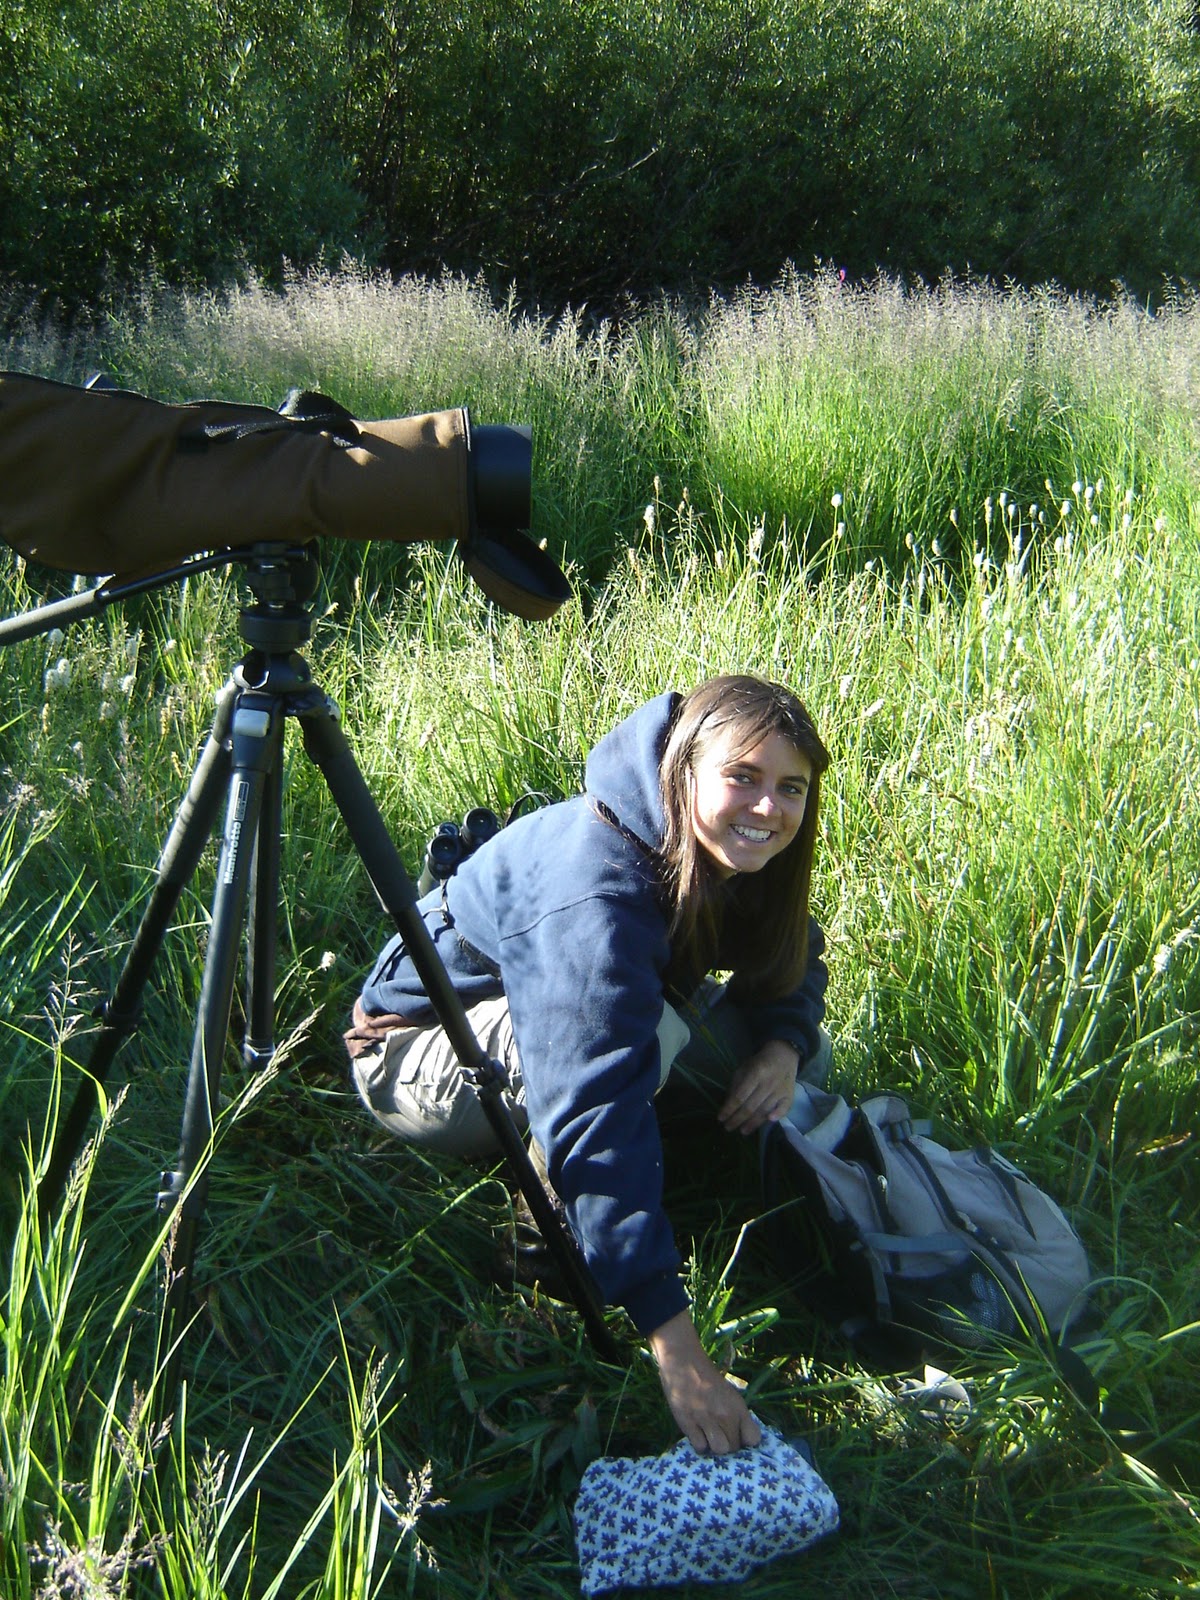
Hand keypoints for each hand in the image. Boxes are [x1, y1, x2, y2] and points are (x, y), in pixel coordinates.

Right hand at [648, 1310, 761, 1454]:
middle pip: (735, 1448)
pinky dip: (699, 1444)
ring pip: (720, 1450)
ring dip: (714, 1447)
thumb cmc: (707, 1379)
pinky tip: (697, 1434)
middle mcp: (725, 1415)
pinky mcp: (688, 1423)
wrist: (684, 1362)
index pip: (753, 1438)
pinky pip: (700, 1447)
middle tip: (720, 1436)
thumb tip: (742, 1439)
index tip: (740, 1439)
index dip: (747, 1442)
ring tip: (709, 1437)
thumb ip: (736, 1415)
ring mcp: (707, 1420)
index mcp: (738, 1407)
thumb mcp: (729, 1394)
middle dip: (729, 1446)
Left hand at [717, 1040, 798, 1134]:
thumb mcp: (743, 1068)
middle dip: (737, 1119)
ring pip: (765, 1110)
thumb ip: (736, 1085)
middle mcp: (768, 1083)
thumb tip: (728, 1105)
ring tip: (742, 1131)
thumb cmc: (759, 1063)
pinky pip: (784, 1108)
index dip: (729, 1109)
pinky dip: (778, 1115)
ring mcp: (780, 1090)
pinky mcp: (790, 1095)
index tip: (720, 1118)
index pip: (739, 1096)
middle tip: (728, 1128)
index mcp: (755, 1073)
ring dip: (753, 1123)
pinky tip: (769, 1121)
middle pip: (751, 1106)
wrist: (783, 1055)